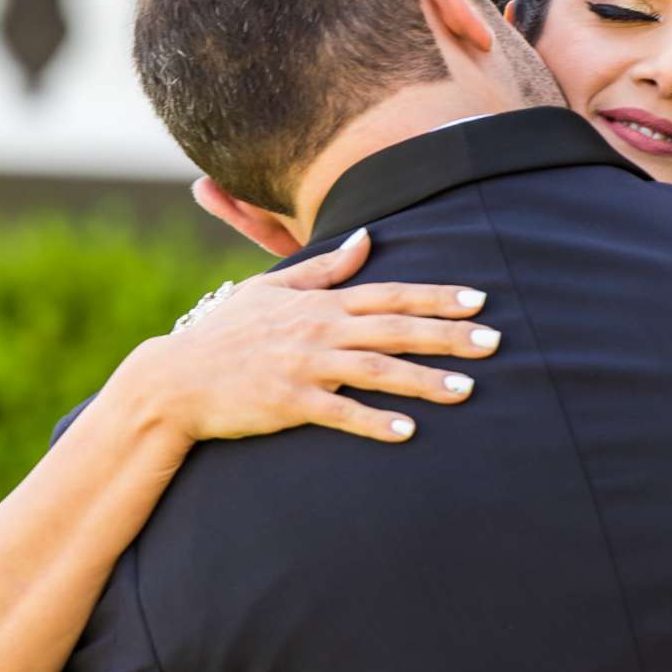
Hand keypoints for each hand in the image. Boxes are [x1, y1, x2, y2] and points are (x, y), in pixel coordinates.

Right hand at [122, 227, 501, 444]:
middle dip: (448, 335)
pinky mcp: (288, 403)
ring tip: (467, 390)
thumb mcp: (271, 289)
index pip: (389, 294)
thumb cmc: (225, 334)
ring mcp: (304, 366)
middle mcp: (318, 330)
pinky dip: (374, 422)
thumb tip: (367, 238)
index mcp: (319, 303)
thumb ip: (325, 268)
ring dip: (424, 380)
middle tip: (495, 343)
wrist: (176, 378)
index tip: (480, 299)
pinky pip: (340, 413)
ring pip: (376, 370)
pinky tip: (408, 433)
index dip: (437, 296)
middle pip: (395, 329)